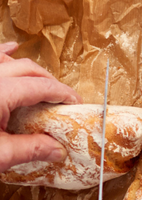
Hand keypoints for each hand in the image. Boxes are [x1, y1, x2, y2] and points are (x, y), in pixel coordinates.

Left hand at [0, 42, 78, 172]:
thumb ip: (29, 149)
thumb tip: (57, 150)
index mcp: (2, 93)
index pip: (43, 87)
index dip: (64, 94)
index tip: (76, 104)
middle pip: (29, 70)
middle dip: (50, 83)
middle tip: (61, 101)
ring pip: (8, 61)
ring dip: (28, 69)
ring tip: (41, 82)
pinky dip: (2, 54)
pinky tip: (9, 50)